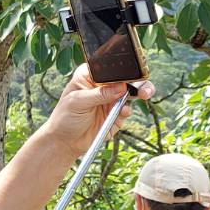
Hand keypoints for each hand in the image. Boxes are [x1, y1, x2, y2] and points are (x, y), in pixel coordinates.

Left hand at [39, 65, 153, 156]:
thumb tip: (121, 87)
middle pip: (124, 78)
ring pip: (131, 92)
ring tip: (144, 94)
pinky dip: (127, 110)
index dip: (121, 68)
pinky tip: (123, 112)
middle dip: (137, 79)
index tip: (129, 73)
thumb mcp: (78, 102)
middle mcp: (103, 85)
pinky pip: (127, 109)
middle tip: (143, 86)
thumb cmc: (65, 117)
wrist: (65, 142)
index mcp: (90, 76)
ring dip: (140, 92)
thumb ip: (99, 94)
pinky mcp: (116, 114)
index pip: (109, 68)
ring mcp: (111, 99)